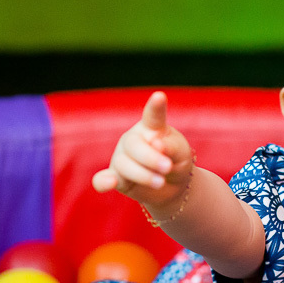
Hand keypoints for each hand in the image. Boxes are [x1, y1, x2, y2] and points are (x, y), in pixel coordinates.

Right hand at [92, 91, 193, 211]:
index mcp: (151, 128)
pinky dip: (103, 182)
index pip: (152, 116)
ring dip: (143, 175)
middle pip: (133, 145)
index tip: (160, 96)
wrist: (172, 186)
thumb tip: (156, 144)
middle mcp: (133, 139)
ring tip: (160, 182)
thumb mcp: (182, 153)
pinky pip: (102, 180)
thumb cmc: (177, 162)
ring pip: (124, 164)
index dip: (155, 107)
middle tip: (167, 167)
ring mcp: (122, 157)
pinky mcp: (115, 178)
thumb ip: (172, 147)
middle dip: (151, 158)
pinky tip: (109, 183)